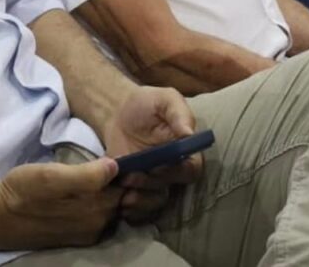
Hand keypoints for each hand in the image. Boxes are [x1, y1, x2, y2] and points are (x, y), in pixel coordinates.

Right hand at [0, 158, 121, 248]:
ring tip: (102, 169)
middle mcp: (97, 226)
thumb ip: (86, 176)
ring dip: (111, 191)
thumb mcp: (52, 177)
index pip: (127, 188)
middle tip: (119, 157)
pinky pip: (98, 215)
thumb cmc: (23, 191)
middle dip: (124, 181)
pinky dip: (99, 201)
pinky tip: (89, 187)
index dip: (130, 169)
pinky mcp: (76, 234)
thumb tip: (116, 167)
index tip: (130, 152)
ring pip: (111, 207)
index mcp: (95, 211)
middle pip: (122, 199)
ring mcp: (87, 233)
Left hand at [103, 86, 201, 223]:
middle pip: (171, 188)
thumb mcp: (165, 99)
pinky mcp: (136, 189)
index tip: (157, 166)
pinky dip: (131, 210)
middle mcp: (173, 169)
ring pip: (156, 202)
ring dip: (140, 199)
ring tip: (123, 187)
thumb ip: (179, 113)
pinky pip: (140, 209)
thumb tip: (189, 133)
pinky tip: (118, 198)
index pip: (191, 170)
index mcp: (185, 150)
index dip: (176, 172)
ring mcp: (154, 181)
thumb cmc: (146, 102)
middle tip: (131, 176)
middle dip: (151, 185)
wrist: (117, 112)